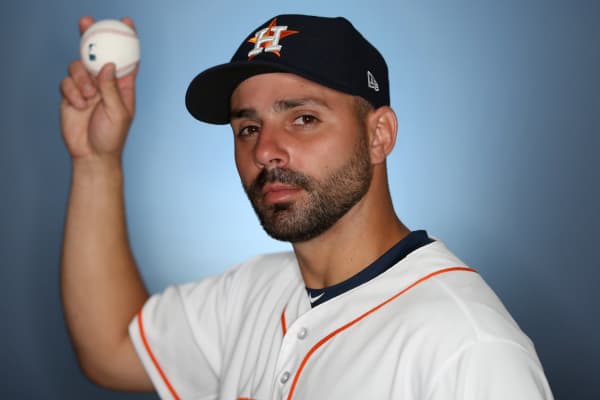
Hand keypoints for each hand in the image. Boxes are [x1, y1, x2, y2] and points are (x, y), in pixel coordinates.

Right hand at [60, 16, 137, 161]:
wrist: (91, 155)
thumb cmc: (111, 137)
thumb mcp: (118, 113)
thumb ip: (112, 89)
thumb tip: (106, 66)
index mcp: (122, 86)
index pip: (126, 59)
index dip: (126, 41)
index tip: (127, 23)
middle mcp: (104, 84)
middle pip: (96, 54)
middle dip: (91, 37)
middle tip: (86, 22)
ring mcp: (86, 88)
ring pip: (78, 66)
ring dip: (82, 80)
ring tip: (89, 98)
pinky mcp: (71, 95)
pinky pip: (66, 82)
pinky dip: (72, 92)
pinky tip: (79, 106)